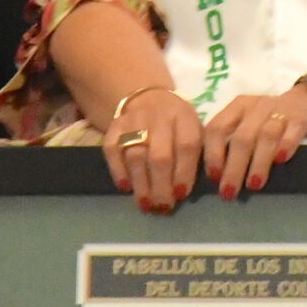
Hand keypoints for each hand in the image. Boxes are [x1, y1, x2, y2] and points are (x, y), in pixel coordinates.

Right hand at [99, 87, 201, 213]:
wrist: (148, 98)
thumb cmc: (176, 125)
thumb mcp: (193, 129)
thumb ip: (194, 156)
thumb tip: (184, 193)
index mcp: (185, 117)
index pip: (187, 146)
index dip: (184, 173)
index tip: (181, 195)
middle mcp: (160, 117)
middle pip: (160, 156)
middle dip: (161, 186)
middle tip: (163, 207)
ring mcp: (135, 120)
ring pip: (136, 156)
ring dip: (141, 184)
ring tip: (146, 205)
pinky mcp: (115, 126)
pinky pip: (112, 149)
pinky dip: (118, 170)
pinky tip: (125, 187)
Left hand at [203, 89, 306, 199]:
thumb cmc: (274, 121)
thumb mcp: (251, 125)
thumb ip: (235, 143)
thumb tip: (218, 178)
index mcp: (239, 108)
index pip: (218, 127)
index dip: (213, 153)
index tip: (214, 177)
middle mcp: (257, 107)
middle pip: (242, 137)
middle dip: (234, 167)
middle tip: (230, 192)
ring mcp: (281, 111)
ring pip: (266, 135)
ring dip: (258, 162)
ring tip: (254, 184)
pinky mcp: (303, 117)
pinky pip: (293, 131)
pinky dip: (286, 145)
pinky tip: (281, 160)